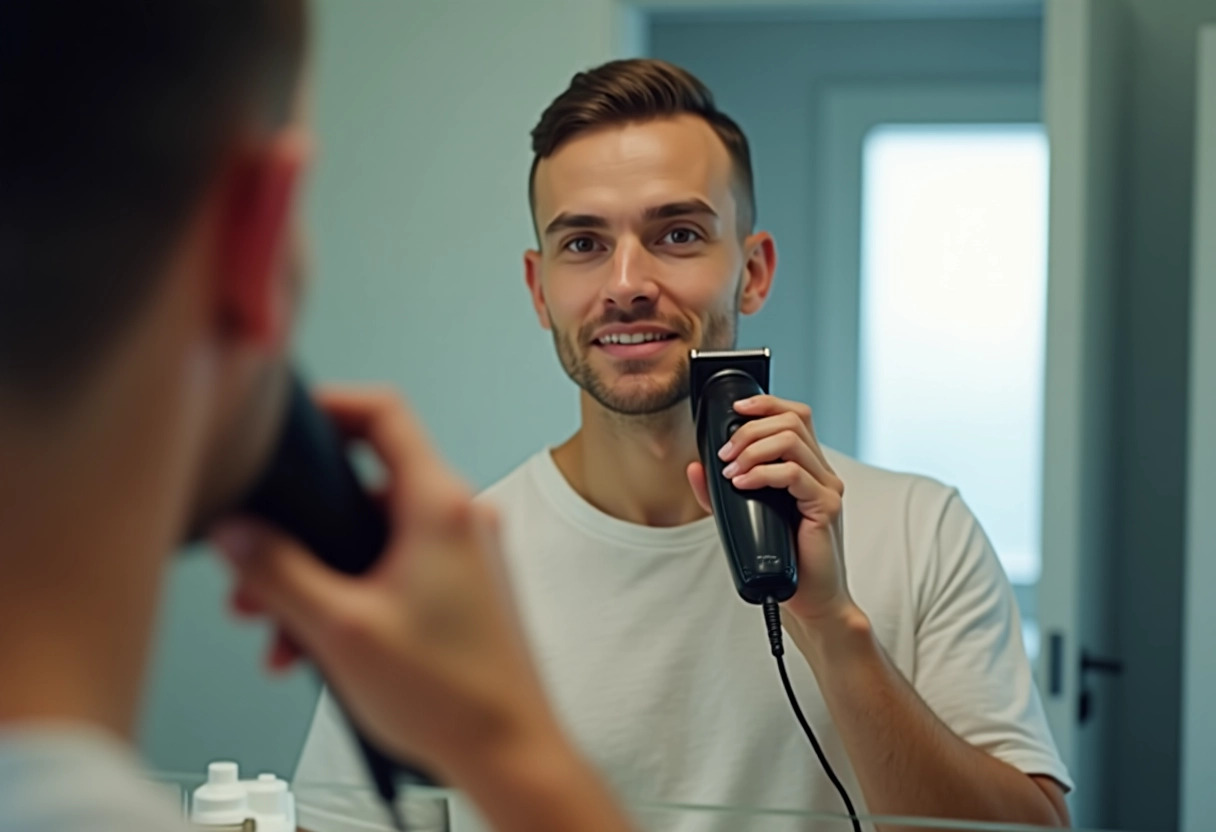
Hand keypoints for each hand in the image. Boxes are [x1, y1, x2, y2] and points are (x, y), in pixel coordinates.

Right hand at [210, 386, 565, 783]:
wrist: (509, 752)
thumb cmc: (450, 696)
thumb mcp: (339, 629)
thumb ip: (276, 572)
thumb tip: (238, 533)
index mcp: (439, 506)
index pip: (385, 413)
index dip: (331, 404)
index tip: (288, 420)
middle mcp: (459, 517)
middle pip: (363, 483)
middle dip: (299, 525)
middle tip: (253, 562)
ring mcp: (465, 552)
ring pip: (371, 536)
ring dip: (316, 572)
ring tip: (273, 620)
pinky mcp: (463, 585)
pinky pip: (393, 568)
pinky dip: (349, 593)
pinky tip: (310, 644)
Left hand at [686, 395, 852, 627]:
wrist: (810, 599)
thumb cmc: (783, 559)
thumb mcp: (741, 518)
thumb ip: (717, 493)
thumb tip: (694, 467)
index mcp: (806, 467)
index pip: (795, 416)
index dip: (766, 404)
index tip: (735, 411)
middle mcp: (821, 472)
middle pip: (793, 420)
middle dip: (750, 429)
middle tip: (725, 454)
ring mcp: (826, 488)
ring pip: (792, 441)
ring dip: (752, 450)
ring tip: (731, 471)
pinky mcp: (826, 506)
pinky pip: (794, 475)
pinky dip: (762, 473)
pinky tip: (743, 484)